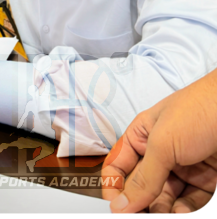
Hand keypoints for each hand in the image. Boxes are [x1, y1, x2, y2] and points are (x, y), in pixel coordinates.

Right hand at [101, 71, 216, 212]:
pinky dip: (184, 210)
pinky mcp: (207, 179)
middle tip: (139, 216)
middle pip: (141, 186)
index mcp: (141, 137)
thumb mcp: (163, 144)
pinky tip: (181, 212)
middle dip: (139, 203)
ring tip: (164, 214)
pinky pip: (190, 200)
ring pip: (165, 197)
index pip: (118, 167)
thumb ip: (144, 177)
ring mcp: (184, 167)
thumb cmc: (199, 112)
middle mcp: (160, 153)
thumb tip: (120, 205)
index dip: (114, 187)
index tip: (116, 208)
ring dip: (162, 209)